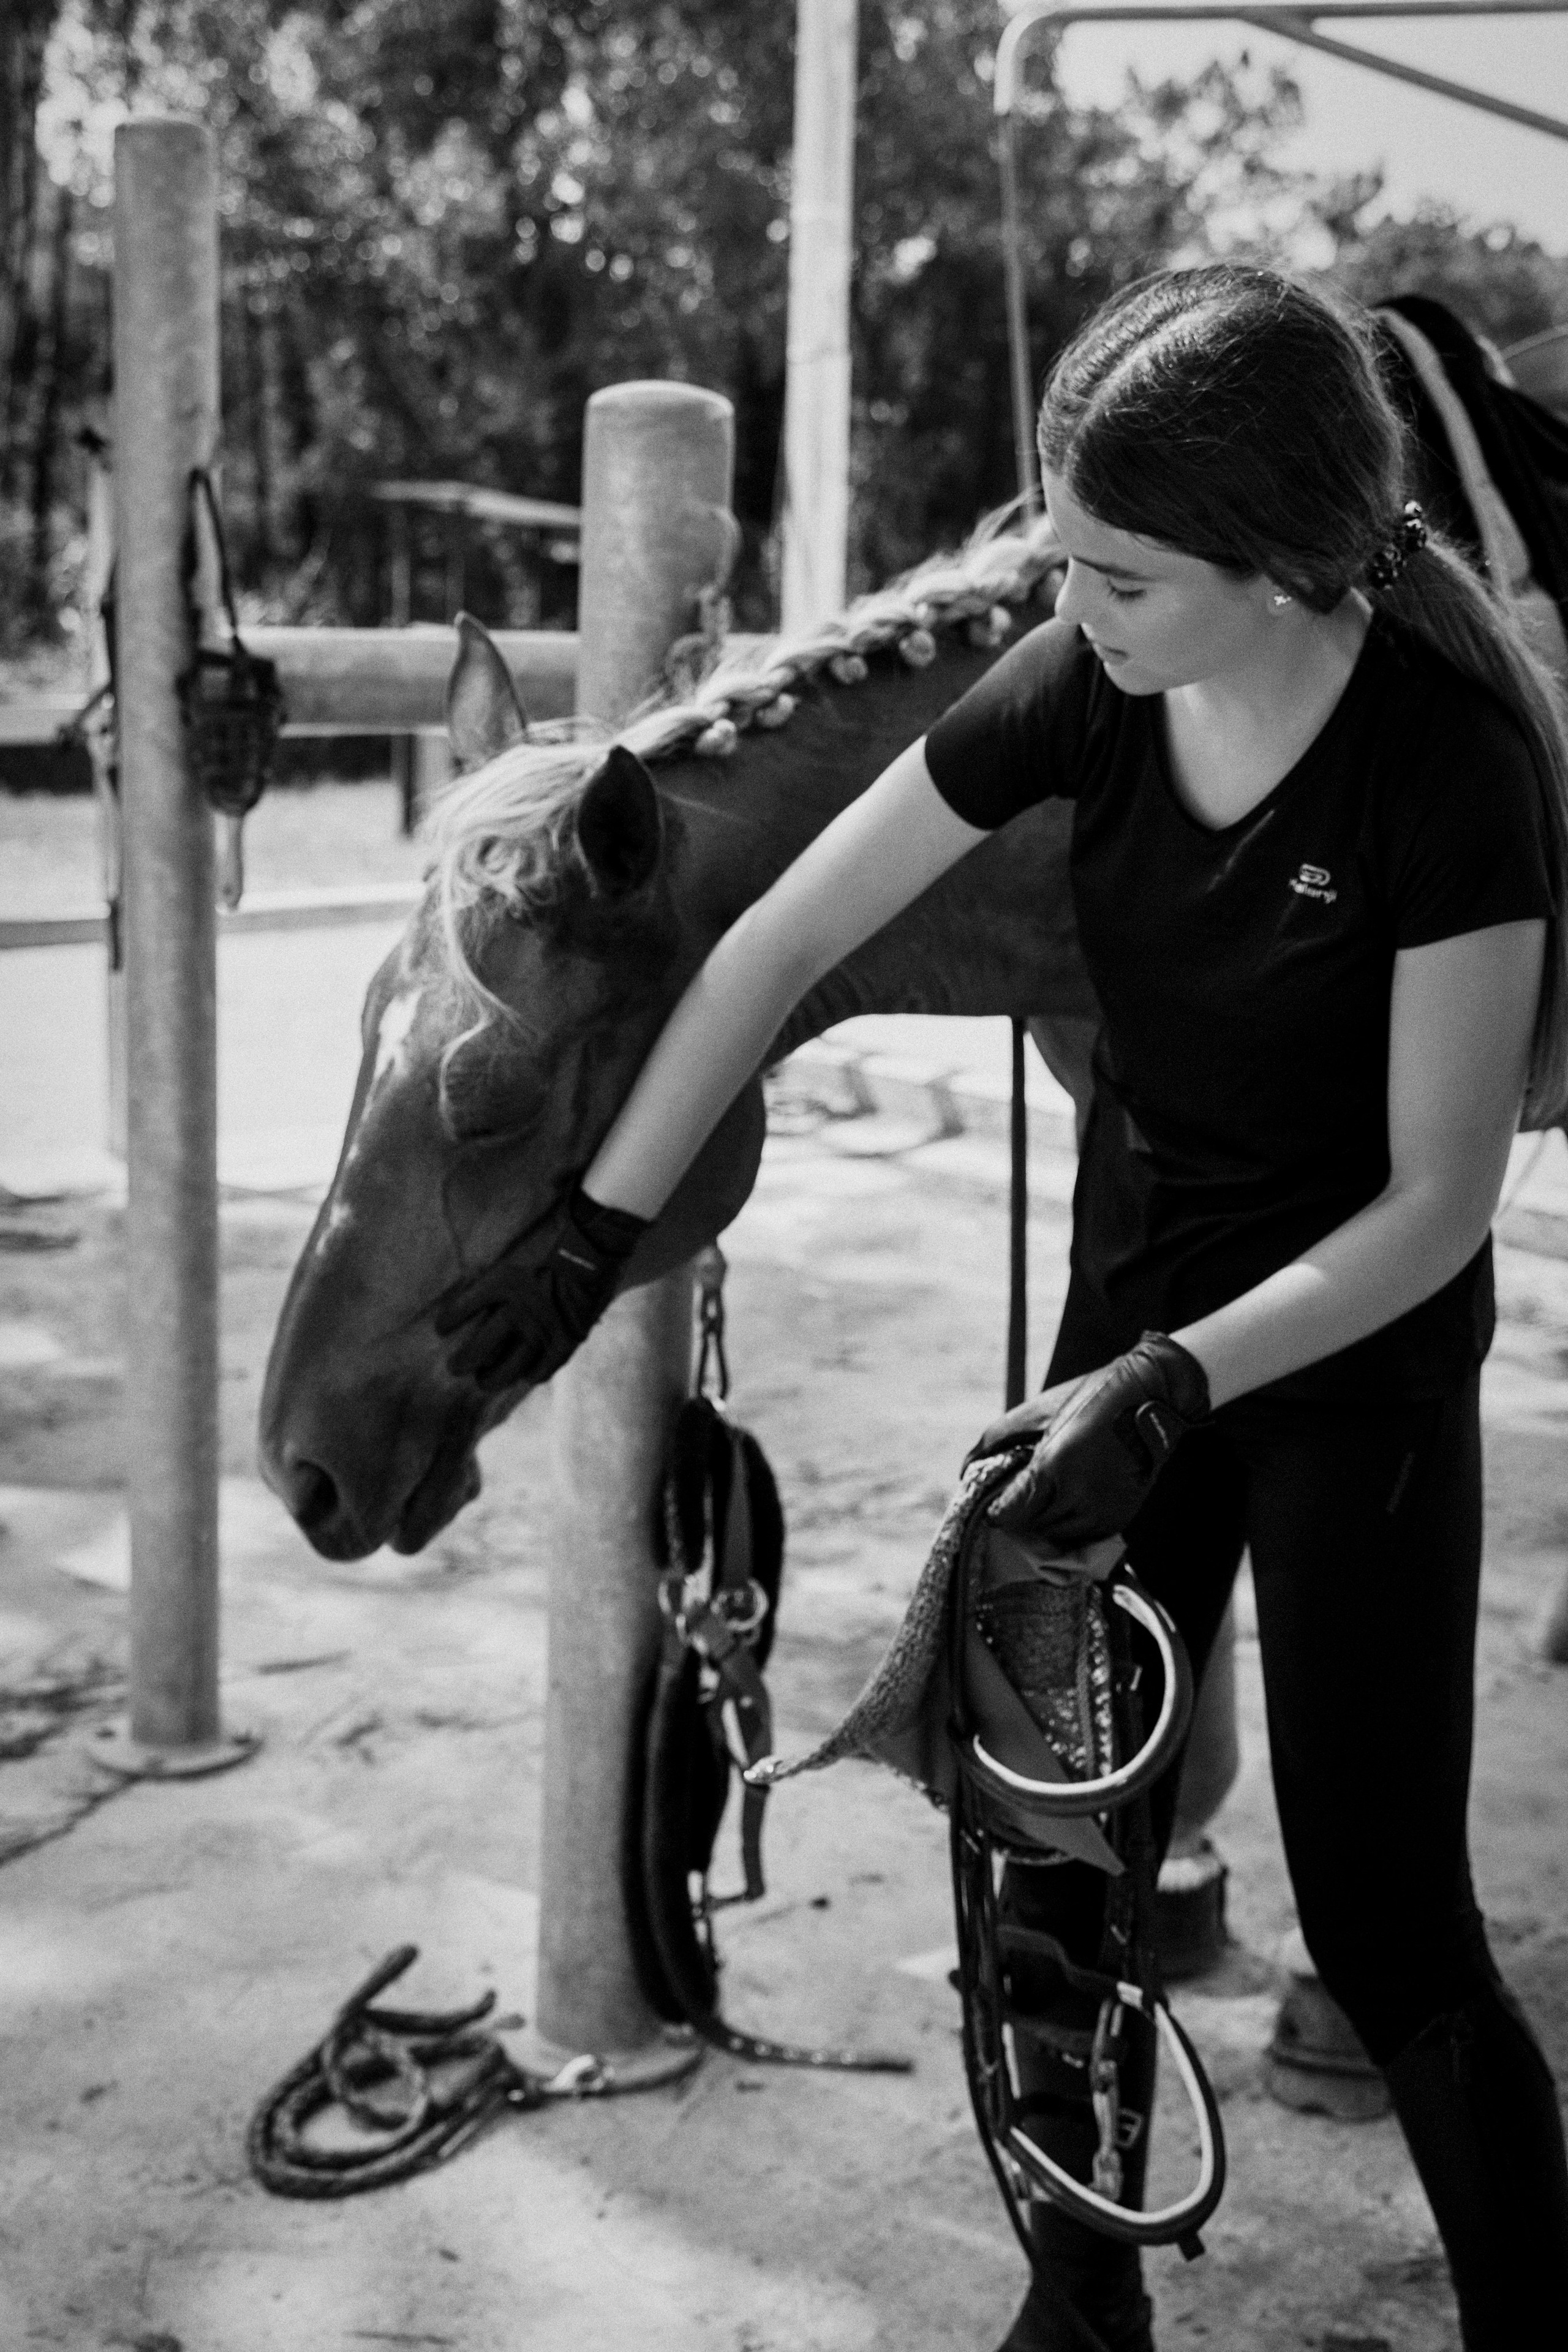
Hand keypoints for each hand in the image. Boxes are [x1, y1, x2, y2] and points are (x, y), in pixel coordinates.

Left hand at [435, 1184, 647, 1394]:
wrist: (586, 1266)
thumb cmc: (539, 1271)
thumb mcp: (505, 1273)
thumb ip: (481, 1296)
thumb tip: (454, 1324)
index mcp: (500, 1285)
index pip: (460, 1310)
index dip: (446, 1323)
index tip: (441, 1330)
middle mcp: (516, 1310)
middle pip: (477, 1351)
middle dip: (460, 1362)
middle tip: (454, 1367)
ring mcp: (539, 1332)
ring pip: (503, 1372)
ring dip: (489, 1379)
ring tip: (484, 1380)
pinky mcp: (560, 1346)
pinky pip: (535, 1374)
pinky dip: (526, 1375)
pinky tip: (522, 1372)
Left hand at [968, 1332, 1210, 1542]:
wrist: (1150, 1399)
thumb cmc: (1089, 1397)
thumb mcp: (1038, 1411)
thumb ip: (998, 1438)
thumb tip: (966, 1466)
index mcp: (1053, 1467)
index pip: (1012, 1513)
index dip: (998, 1512)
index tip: (994, 1508)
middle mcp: (1078, 1496)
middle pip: (1032, 1526)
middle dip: (1021, 1515)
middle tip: (1017, 1500)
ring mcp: (1102, 1511)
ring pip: (1058, 1534)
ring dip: (1046, 1521)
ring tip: (1046, 1498)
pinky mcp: (1121, 1517)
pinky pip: (1085, 1536)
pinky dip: (1072, 1524)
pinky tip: (1069, 1503)